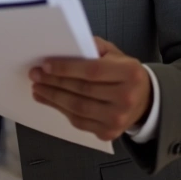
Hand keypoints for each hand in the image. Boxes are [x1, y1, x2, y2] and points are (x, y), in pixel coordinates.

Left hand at [30, 37, 151, 140]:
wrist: (145, 101)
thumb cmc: (125, 74)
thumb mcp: (116, 54)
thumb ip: (94, 48)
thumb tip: (66, 47)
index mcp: (130, 73)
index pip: (92, 71)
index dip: (66, 68)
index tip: (46, 65)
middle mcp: (126, 98)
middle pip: (82, 90)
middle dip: (54, 81)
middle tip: (36, 74)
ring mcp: (117, 118)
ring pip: (77, 108)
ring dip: (53, 97)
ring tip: (38, 87)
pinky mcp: (108, 133)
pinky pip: (78, 121)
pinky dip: (60, 110)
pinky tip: (49, 100)